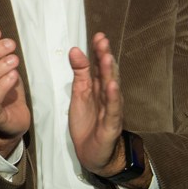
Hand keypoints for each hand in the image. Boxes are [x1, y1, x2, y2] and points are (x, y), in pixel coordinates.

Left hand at [68, 32, 125, 175]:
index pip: (100, 66)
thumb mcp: (80, 94)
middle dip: (105, 56)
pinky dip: (112, 97)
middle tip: (102, 40)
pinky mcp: (111, 124)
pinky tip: (112, 86)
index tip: (97, 36)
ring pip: (111, 88)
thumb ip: (80, 72)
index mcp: (99, 87)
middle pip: (107, 73)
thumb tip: (75, 49)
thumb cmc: (88, 122)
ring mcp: (111, 109)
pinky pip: (112, 109)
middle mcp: (108, 95)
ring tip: (107, 57)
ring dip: (109, 73)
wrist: (93, 153)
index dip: (99, 51)